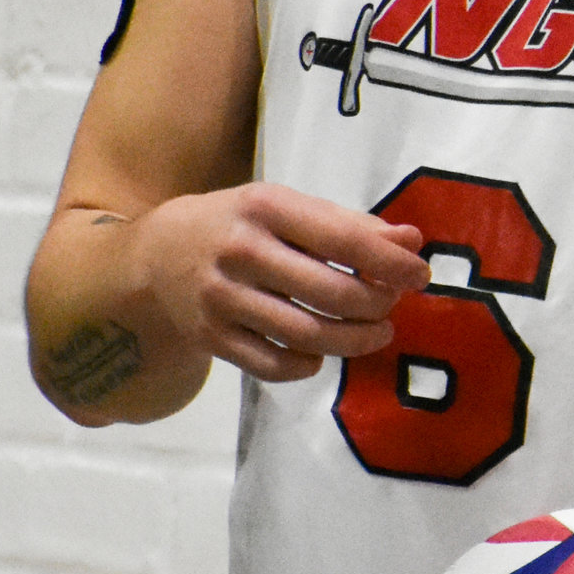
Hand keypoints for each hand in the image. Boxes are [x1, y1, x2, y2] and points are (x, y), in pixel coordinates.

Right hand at [128, 182, 428, 384]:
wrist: (154, 258)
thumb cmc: (238, 226)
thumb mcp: (286, 208)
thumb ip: (348, 224)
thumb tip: (411, 240)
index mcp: (266, 207)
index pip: (343, 239)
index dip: (391, 262)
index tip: (420, 274)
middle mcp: (242, 252)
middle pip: (333, 294)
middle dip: (378, 305)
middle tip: (391, 305)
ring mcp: (224, 300)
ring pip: (308, 335)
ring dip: (356, 341)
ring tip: (375, 333)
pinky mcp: (212, 339)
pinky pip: (275, 365)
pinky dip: (309, 364)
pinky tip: (322, 353)